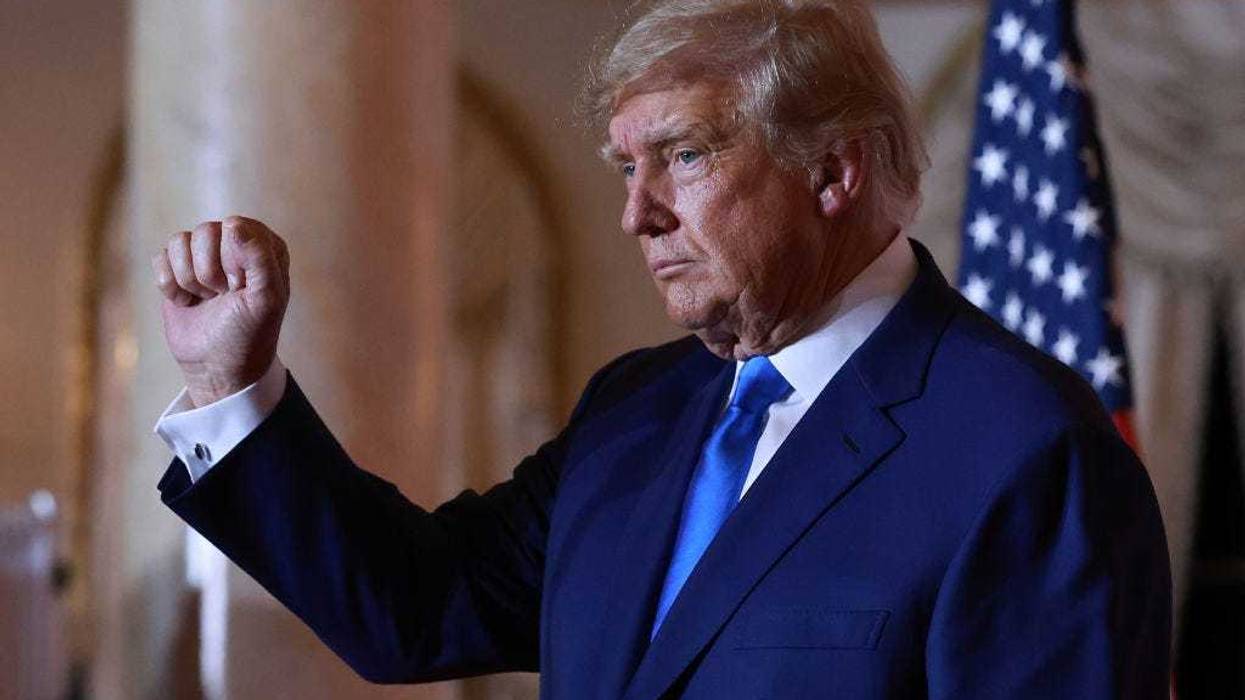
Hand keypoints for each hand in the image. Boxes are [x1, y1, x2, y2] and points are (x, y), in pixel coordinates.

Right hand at [152, 216, 290, 406]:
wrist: (217, 366)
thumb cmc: (249, 333)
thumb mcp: (265, 300)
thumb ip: (259, 259)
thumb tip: (233, 223)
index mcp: (266, 246)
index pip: (236, 227)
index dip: (233, 260)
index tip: (241, 287)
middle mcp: (236, 243)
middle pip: (205, 232)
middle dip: (209, 272)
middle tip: (223, 296)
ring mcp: (205, 255)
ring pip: (179, 241)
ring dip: (189, 279)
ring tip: (207, 299)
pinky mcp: (177, 268)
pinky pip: (161, 256)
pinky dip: (170, 285)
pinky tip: (187, 301)